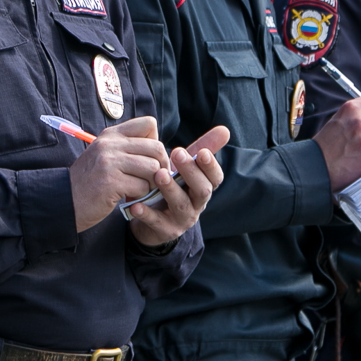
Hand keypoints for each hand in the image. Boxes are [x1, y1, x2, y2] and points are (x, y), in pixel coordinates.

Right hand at [69, 115, 172, 230]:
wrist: (64, 201)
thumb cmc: (90, 181)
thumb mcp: (105, 155)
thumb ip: (126, 148)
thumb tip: (160, 150)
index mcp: (111, 135)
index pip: (149, 124)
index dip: (155, 142)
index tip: (148, 158)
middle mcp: (110, 144)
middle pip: (157, 147)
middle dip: (161, 166)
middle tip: (152, 179)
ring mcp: (109, 162)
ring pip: (153, 168)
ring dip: (151, 183)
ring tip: (140, 189)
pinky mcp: (110, 182)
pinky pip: (143, 186)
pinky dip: (141, 195)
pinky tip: (129, 196)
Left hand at [126, 127, 226, 245]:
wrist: (154, 222)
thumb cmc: (174, 187)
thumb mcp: (187, 169)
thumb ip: (203, 148)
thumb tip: (225, 129)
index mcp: (203, 188)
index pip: (215, 178)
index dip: (211, 166)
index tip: (202, 152)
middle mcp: (197, 205)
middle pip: (202, 191)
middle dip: (191, 172)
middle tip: (177, 152)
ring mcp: (182, 219)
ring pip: (181, 206)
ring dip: (170, 189)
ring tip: (159, 174)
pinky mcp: (165, 230)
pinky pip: (156, 222)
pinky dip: (146, 213)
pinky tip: (136, 205)